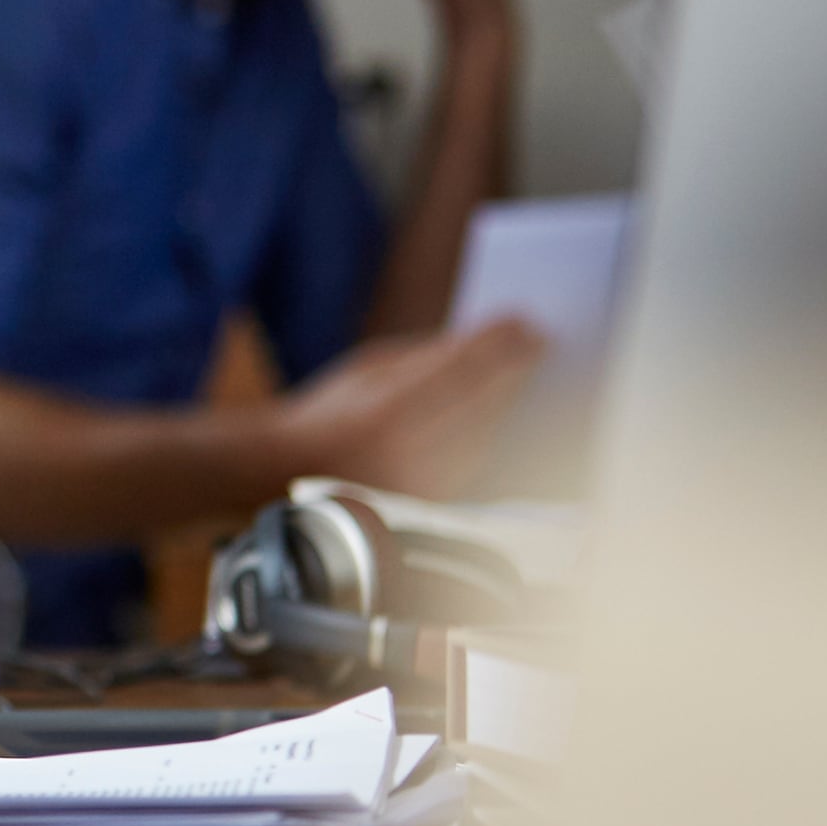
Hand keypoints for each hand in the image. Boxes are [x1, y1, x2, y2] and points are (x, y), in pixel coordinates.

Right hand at [269, 319, 544, 499]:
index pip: (462, 369)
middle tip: (540, 339)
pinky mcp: (435, 503)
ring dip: (510, 398)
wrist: (286, 478)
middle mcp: (413, 453)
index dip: (500, 343)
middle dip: (514, 367)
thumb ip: (425, 356)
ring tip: (527, 370)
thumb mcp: (368, 370)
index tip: (527, 322)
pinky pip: (478, 457)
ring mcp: (427, 483)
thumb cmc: (323, 417)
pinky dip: (494, 429)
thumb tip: (484, 340)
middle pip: (485, 401)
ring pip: (488, 431)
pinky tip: (505, 408)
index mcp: (389, 413)